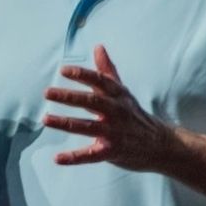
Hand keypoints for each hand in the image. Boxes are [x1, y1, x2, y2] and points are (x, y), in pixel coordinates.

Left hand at [42, 44, 174, 169]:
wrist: (160, 144)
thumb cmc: (135, 115)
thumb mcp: (123, 92)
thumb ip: (107, 71)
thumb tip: (98, 46)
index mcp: (117, 95)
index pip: (99, 81)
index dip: (82, 75)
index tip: (63, 70)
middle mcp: (116, 112)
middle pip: (91, 102)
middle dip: (69, 97)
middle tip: (47, 92)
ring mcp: (114, 133)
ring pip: (87, 127)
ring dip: (65, 123)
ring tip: (45, 119)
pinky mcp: (112, 152)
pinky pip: (91, 155)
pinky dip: (74, 157)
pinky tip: (58, 158)